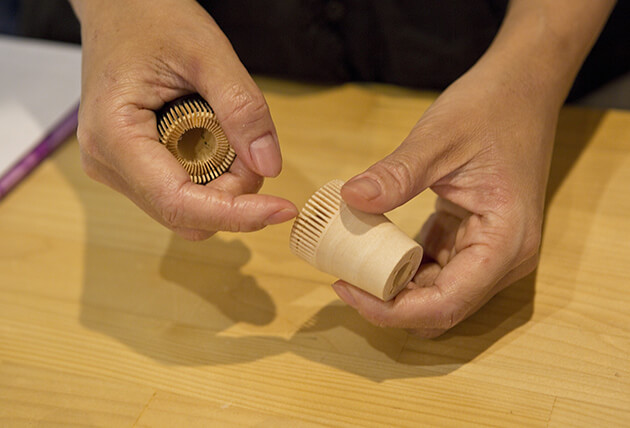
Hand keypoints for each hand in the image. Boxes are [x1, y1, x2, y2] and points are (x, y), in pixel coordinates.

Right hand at [71, 0, 296, 239]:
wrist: (120, 9)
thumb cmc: (150, 19)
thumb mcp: (207, 53)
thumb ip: (242, 108)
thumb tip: (268, 166)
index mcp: (114, 136)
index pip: (178, 203)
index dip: (236, 215)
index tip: (282, 209)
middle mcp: (108, 164)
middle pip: (185, 214)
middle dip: (234, 195)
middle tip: (253, 145)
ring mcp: (117, 169)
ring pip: (186, 209)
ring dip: (224, 185)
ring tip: (231, 132)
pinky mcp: (133, 168)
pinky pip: (181, 193)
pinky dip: (212, 177)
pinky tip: (216, 139)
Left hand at [330, 0, 614, 336]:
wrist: (522, 88)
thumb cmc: (490, 108)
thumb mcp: (438, 138)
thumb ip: (396, 174)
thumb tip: (349, 198)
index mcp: (504, 242)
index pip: (445, 304)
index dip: (391, 310)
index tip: (345, 289)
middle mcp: (505, 259)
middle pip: (441, 308)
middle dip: (390, 303)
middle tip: (344, 277)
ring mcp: (493, 252)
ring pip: (438, 295)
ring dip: (396, 286)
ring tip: (354, 262)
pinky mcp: (478, 240)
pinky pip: (438, 270)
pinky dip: (406, 266)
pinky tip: (376, 246)